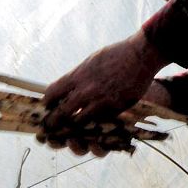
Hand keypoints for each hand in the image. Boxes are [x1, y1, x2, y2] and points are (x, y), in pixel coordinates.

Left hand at [41, 32, 168, 149]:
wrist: (141, 56)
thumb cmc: (117, 55)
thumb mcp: (91, 61)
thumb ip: (79, 76)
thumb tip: (68, 86)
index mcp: (78, 76)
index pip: (52, 93)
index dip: (47, 103)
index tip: (47, 107)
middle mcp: (86, 90)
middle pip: (61, 113)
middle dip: (53, 122)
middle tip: (50, 127)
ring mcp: (100, 102)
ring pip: (79, 123)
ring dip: (73, 129)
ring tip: (67, 133)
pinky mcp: (115, 110)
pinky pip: (99, 123)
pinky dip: (93, 127)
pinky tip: (90, 129)